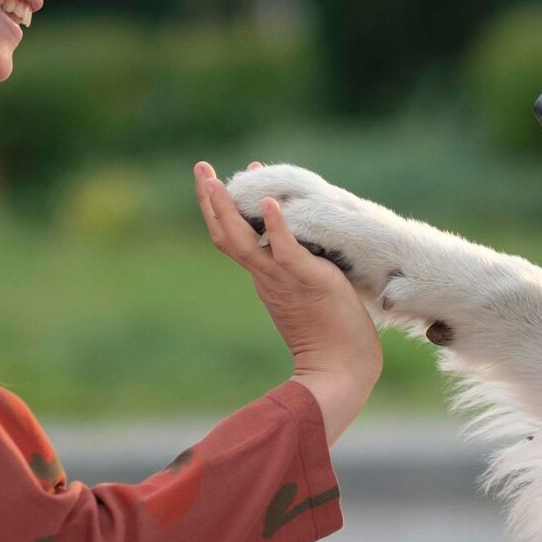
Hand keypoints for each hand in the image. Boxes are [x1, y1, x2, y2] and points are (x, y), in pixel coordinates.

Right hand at [194, 161, 382, 443]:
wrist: (342, 373)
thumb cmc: (334, 338)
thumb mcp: (308, 293)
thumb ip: (299, 273)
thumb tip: (305, 249)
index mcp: (265, 279)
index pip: (235, 239)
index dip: (224, 210)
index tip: (223, 179)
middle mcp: (266, 277)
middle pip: (226, 235)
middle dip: (210, 200)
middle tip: (200, 167)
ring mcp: (283, 279)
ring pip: (243, 241)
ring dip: (228, 207)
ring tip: (217, 178)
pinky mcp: (308, 281)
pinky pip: (287, 251)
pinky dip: (276, 226)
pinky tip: (270, 201)